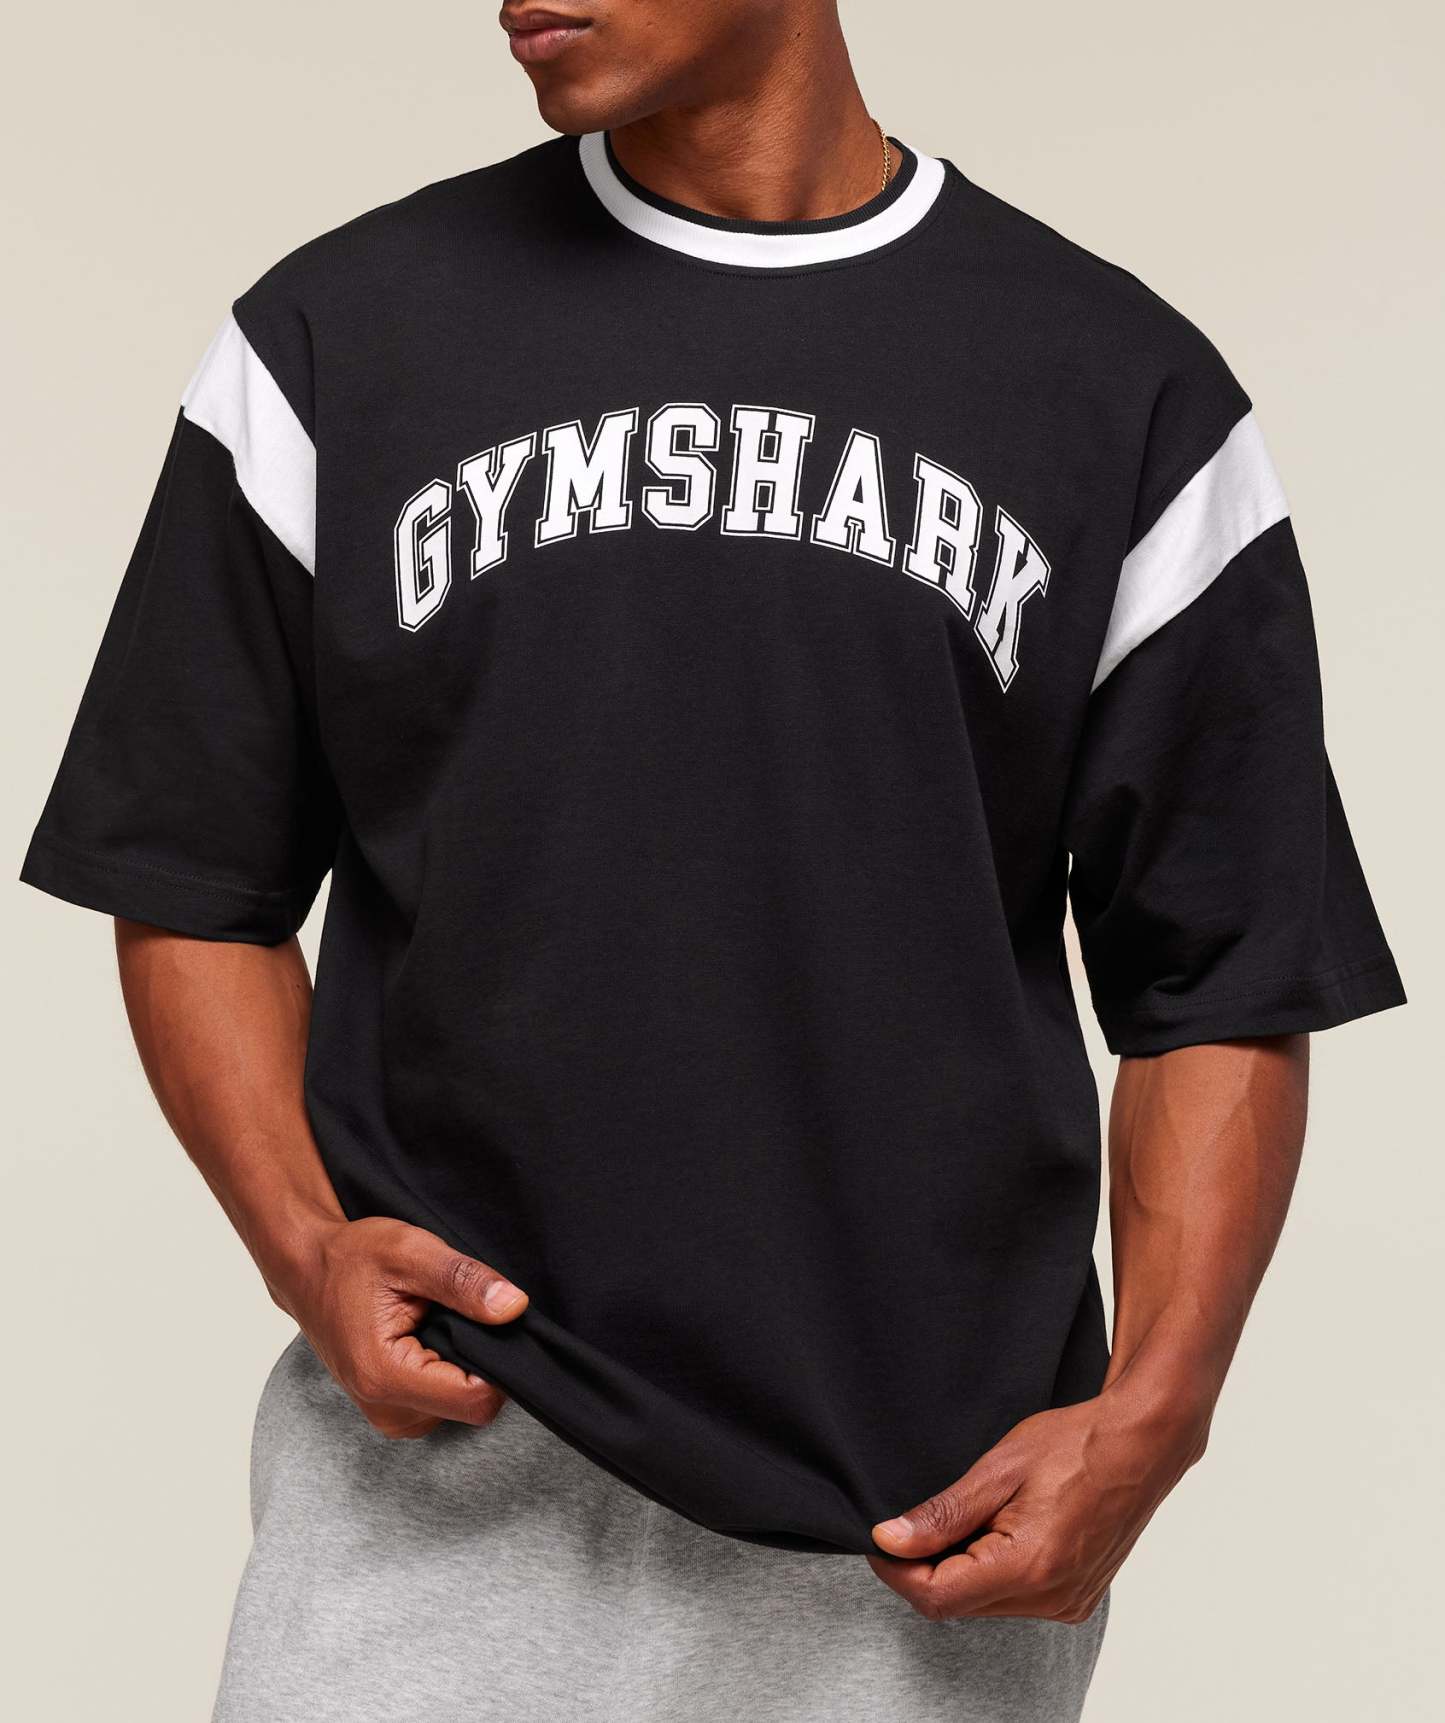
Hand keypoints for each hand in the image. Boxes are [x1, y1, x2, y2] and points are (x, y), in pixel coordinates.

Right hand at [268, 1215, 528, 1438]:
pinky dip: (447, 1370)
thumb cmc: (351, 1258)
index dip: (500, 1363)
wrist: (307, 1270)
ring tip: (435, 1320)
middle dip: (480, 1360)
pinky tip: (428, 1335)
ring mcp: (389, 1417)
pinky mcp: (392, 1412)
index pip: (477, 1399)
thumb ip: (463, 1281)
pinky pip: (444, 1402)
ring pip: (461, 1405)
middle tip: (456, 1312)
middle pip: (472, 1404)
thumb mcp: (410, 1251)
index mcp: (385, 1377)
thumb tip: (515, 1307)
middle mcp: (386, 1411)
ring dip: (462, 1364)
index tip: (491, 1320)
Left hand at [868, 1388, 1208, 1620]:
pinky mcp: (1077, 1598)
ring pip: (985, 1605)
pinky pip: (1015, 1601)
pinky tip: (998, 1531)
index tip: (880, 1540)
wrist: (1140, 1444)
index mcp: (1029, 1567)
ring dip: (959, 1570)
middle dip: (925, 1569)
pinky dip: (992, 1573)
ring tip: (969, 1516)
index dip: (897, 1572)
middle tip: (916, 1522)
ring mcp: (1068, 1603)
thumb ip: (943, 1514)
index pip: (937, 1597)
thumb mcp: (998, 1469)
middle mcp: (1051, 1598)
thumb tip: (890, 1540)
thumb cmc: (1075, 1444)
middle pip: (958, 1605)